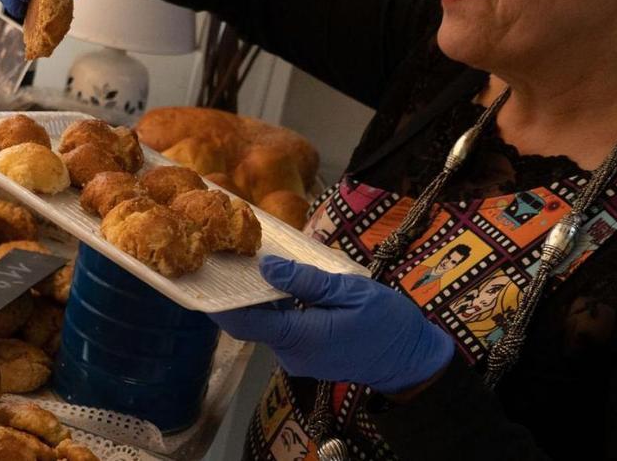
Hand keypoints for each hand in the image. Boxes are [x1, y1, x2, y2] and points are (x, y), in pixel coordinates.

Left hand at [209, 256, 454, 394]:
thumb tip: (267, 267)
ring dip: (257, 299)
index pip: (247, 322)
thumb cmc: (387, 323)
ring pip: (266, 325)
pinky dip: (275, 308)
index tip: (205, 280)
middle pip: (252, 323)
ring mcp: (298, 357)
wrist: (411, 360)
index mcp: (301, 338)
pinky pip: (282, 329)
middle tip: (227, 257)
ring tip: (248, 263)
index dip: (222, 303)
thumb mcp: (350, 291)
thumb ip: (306, 281)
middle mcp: (292, 353)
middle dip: (238, 294)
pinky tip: (277, 283)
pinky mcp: (306, 354)